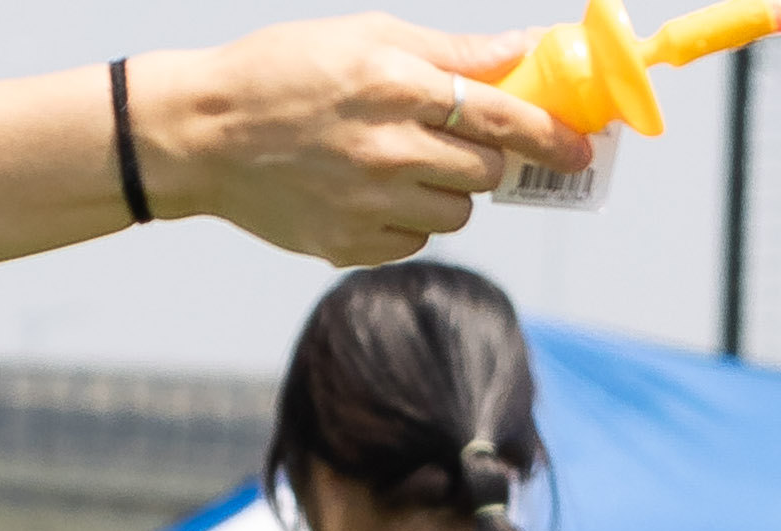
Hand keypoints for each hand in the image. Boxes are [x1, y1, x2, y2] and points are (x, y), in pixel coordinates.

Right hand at [136, 18, 577, 270]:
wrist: (200, 131)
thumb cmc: (284, 72)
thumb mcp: (363, 36)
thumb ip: (451, 51)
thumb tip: (524, 49)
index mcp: (393, 85)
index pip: (502, 118)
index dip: (550, 136)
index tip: (580, 149)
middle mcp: (388, 148)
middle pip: (488, 171)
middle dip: (485, 158)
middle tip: (454, 141)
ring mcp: (370, 202)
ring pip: (460, 212)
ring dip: (446, 189)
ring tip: (397, 161)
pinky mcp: (353, 244)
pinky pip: (417, 239)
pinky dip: (407, 218)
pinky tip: (365, 190)